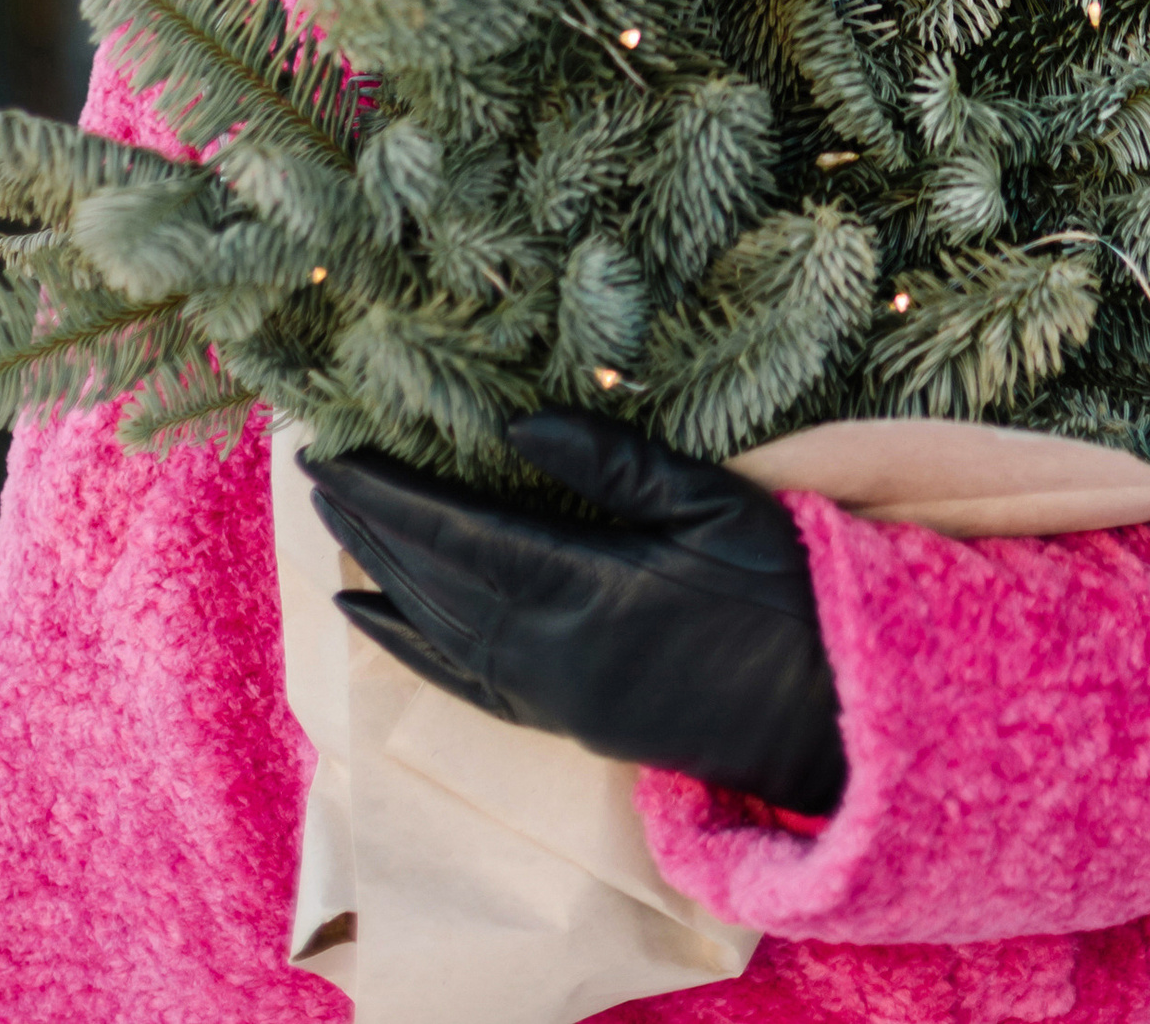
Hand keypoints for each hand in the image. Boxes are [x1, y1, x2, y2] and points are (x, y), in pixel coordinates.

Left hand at [300, 413, 845, 818]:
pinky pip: (467, 682)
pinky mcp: (571, 722)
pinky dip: (411, 648)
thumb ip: (612, 466)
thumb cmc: (787, 594)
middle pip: (434, 585)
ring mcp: (557, 698)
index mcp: (584, 596)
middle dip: (371, 526)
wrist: (834, 713)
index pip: (459, 536)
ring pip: (441, 635)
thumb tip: (516, 428)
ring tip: (334, 531)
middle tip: (315, 472)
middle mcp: (551, 658)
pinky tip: (379, 621)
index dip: (394, 495)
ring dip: (382, 579)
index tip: (339, 451)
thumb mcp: (711, 503)